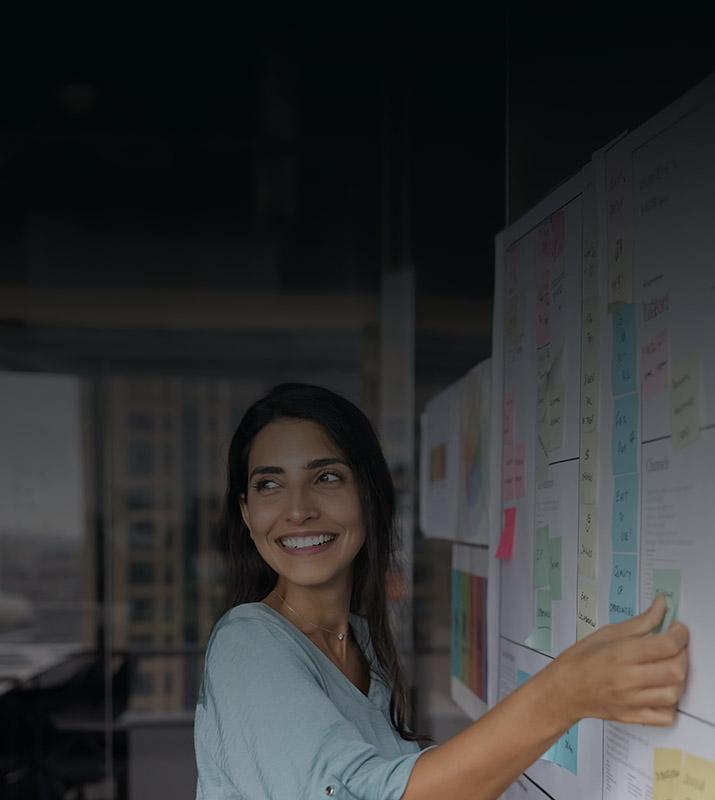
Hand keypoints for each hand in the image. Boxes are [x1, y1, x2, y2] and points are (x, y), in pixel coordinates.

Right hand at [552, 595, 688, 726]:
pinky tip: (662, 689)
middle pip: (675, 670)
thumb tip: (661, 607)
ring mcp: (632, 701)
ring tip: (668, 666)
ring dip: (678, 678)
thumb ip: (640, 622)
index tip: (678, 628)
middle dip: (682, 654)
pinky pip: (665, 716)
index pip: (666, 645)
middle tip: (675, 645)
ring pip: (674, 693)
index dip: (680, 634)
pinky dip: (671, 703)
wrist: (563, 689)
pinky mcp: (633, 717)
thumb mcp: (607, 633)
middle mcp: (628, 679)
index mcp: (621, 654)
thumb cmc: (580, 659)